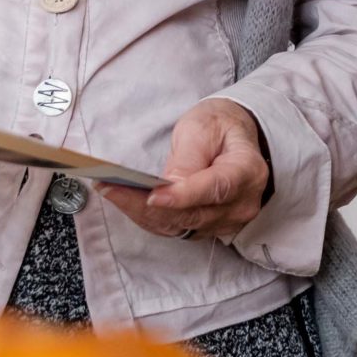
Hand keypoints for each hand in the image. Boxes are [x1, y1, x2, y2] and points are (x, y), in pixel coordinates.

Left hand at [100, 98, 270, 242]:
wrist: (233, 138)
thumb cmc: (219, 127)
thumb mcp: (203, 127)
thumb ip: (188, 158)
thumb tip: (167, 188)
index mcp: (247, 171)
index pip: (216, 189)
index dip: (183, 196)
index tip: (152, 196)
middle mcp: (242, 204)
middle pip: (192, 214)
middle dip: (147, 205)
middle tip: (110, 187)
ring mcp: (227, 221)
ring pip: (179, 226)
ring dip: (141, 212)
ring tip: (109, 191)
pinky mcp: (209, 229)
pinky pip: (175, 229)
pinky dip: (147, 217)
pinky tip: (124, 201)